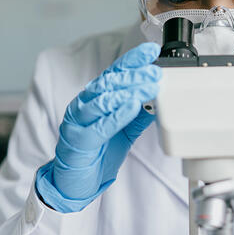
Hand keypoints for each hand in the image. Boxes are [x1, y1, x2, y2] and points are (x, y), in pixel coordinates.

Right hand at [36, 42, 161, 211]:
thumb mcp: (124, 130)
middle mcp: (85, 104)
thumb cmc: (97, 152)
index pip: (115, 73)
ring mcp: (79, 121)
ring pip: (104, 99)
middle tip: (155, 72)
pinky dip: (117, 114)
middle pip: (110, 83)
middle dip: (135, 75)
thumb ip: (139, 115)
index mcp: (95, 98)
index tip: (151, 50)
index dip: (133, 60)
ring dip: (129, 91)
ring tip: (149, 86)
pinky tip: (132, 106)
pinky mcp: (78, 140)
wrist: (74, 183)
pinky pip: (100, 125)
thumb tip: (159, 100)